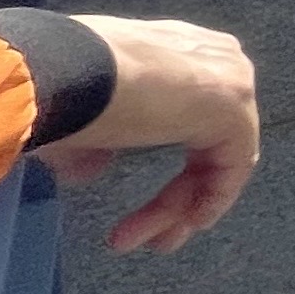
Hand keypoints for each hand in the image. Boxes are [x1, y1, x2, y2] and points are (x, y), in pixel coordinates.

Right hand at [36, 14, 260, 252]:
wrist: (66, 68)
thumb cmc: (59, 86)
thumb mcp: (72, 118)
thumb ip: (90, 144)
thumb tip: (86, 170)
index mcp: (175, 48)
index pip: (185, 113)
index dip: (163, 162)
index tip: (134, 203)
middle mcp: (210, 56)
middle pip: (203, 141)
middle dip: (172, 198)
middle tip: (140, 240)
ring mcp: (228, 78)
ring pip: (213, 157)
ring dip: (177, 206)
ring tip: (147, 244)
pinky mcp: (235, 106)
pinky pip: (233, 164)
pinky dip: (212, 198)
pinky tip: (187, 224)